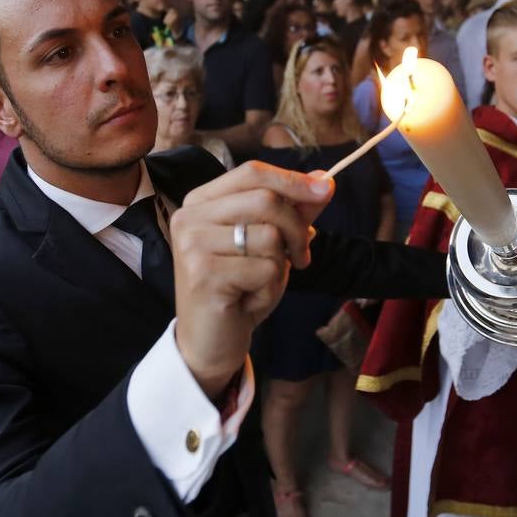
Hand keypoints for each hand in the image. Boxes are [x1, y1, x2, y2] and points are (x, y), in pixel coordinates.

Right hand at [170, 161, 334, 397]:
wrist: (210, 343)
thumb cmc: (239, 290)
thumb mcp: (269, 246)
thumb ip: (292, 212)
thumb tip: (324, 180)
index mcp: (201, 202)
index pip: (252, 172)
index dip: (293, 180)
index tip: (326, 190)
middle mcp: (190, 217)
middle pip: (266, 200)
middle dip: (296, 230)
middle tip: (301, 258)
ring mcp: (193, 245)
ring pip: (269, 236)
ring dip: (279, 267)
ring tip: (261, 284)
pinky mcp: (203, 274)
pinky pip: (264, 269)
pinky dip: (270, 289)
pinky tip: (249, 301)